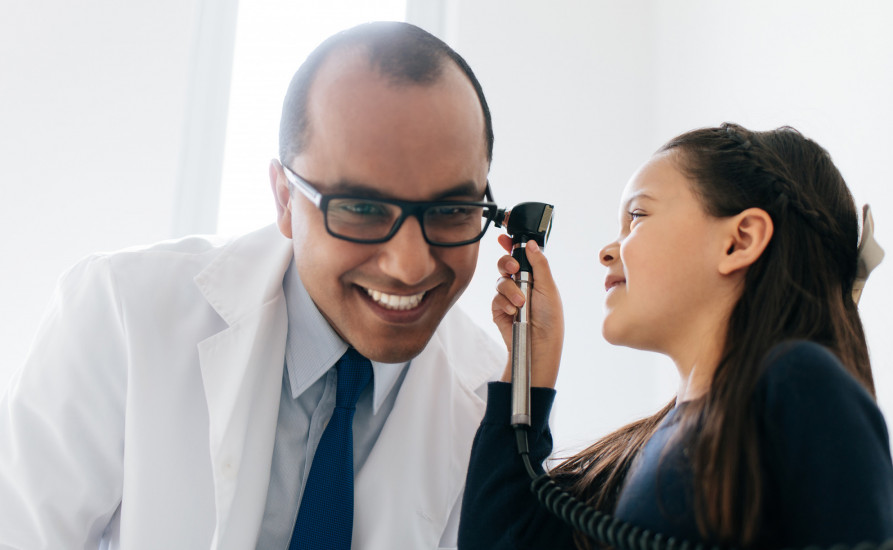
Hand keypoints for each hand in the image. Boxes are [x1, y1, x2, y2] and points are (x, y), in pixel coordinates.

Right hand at [492, 234, 563, 387]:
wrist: (538, 343)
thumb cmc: (550, 318)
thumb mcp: (548, 287)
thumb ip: (539, 264)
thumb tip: (531, 243)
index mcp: (535, 276)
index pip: (521, 255)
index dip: (511, 245)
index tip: (504, 236)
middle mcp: (520, 284)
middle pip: (505, 263)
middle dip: (507, 263)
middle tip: (514, 268)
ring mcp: (508, 296)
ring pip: (500, 281)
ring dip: (510, 290)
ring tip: (520, 303)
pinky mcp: (499, 309)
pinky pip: (496, 297)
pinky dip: (504, 303)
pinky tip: (513, 312)